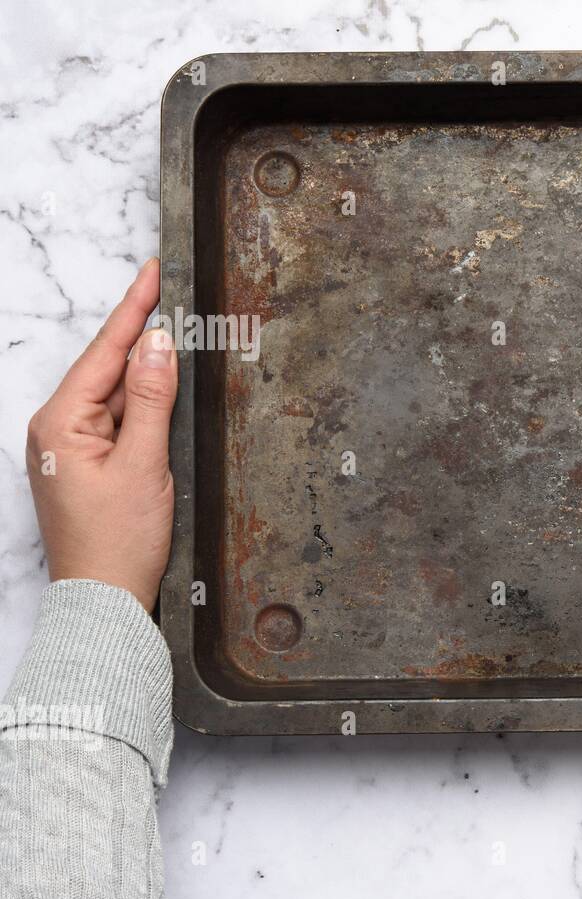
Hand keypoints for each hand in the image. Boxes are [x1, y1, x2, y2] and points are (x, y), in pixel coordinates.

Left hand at [26, 259, 175, 612]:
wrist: (104, 599)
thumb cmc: (117, 541)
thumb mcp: (143, 464)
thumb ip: (150, 399)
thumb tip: (158, 344)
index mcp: (60, 422)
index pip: (105, 352)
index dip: (133, 310)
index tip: (152, 273)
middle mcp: (57, 429)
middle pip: (108, 369)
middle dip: (143, 337)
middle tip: (174, 297)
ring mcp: (71, 448)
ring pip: (116, 396)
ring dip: (147, 376)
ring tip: (180, 345)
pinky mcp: (88, 466)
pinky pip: (118, 422)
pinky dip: (143, 407)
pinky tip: (164, 398)